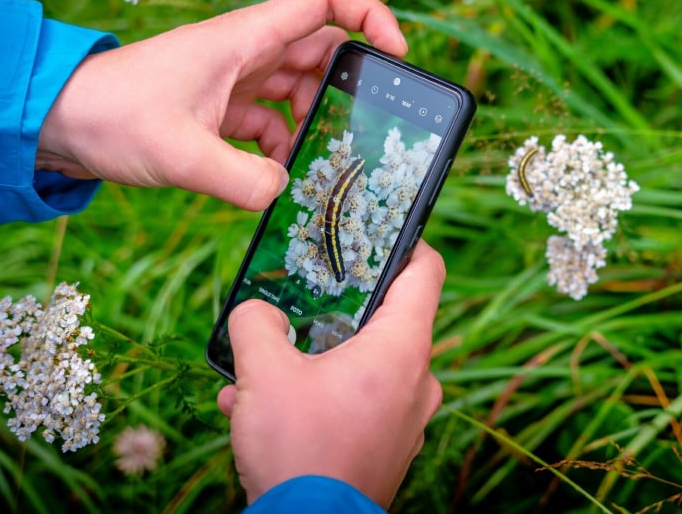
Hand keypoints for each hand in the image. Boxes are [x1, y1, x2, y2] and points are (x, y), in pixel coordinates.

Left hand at [37, 0, 407, 209]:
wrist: (58, 123)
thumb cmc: (111, 115)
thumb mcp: (179, 153)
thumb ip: (240, 180)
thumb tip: (284, 193)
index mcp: (245, 38)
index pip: (325, 1)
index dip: (371, 16)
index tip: (398, 55)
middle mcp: (247, 53)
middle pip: (321, 54)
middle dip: (347, 90)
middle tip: (362, 132)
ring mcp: (235, 81)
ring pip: (298, 92)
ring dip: (314, 126)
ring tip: (321, 164)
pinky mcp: (221, 110)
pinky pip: (271, 123)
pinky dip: (282, 149)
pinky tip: (275, 179)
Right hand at [216, 241, 444, 507]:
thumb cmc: (299, 452)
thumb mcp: (261, 374)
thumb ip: (255, 324)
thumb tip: (257, 311)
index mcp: (402, 348)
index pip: (426, 270)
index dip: (405, 240)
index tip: (375, 230)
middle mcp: (417, 380)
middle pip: (389, 317)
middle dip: (339, 305)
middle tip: (303, 296)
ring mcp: (407, 417)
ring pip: (366, 363)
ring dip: (317, 357)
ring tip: (266, 366)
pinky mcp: (389, 445)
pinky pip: (358, 402)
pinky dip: (320, 395)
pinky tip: (264, 408)